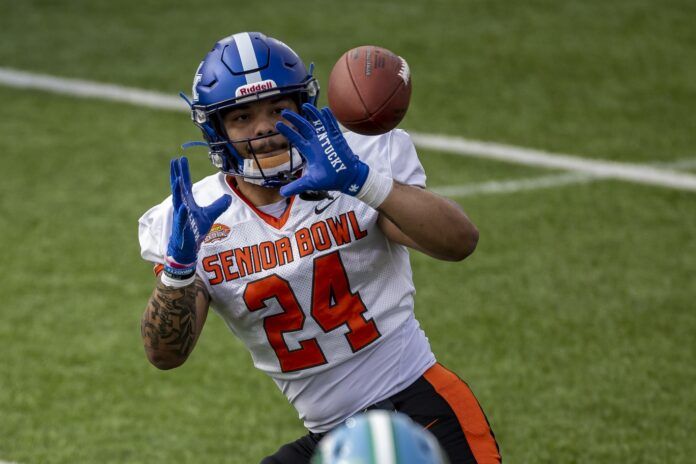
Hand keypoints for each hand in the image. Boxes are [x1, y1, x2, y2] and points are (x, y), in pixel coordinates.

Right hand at [165, 157, 230, 272]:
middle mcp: (182, 206)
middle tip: (175, 160)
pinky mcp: (182, 227)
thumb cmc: (195, 230)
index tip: (180, 158)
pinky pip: (181, 219)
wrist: (187, 247)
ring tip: (177, 177)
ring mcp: (180, 216)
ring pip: (178, 200)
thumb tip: (228, 197)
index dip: (183, 171)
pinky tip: (181, 206)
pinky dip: (181, 213)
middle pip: (178, 187)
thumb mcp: (210, 215)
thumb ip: (218, 205)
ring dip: (177, 189)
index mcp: (187, 201)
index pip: (185, 184)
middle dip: (177, 174)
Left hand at [275, 104, 368, 197]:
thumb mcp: (311, 182)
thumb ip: (296, 186)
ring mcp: (327, 139)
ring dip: (312, 114)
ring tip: (305, 105)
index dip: (287, 131)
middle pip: (304, 127)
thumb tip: (282, 193)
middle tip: (284, 112)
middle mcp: (317, 143)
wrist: (347, 179)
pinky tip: (324, 110)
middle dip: (295, 119)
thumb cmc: (330, 179)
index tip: (278, 124)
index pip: (296, 138)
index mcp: (310, 151)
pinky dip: (329, 118)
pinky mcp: (338, 139)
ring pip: (318, 123)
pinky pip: (333, 126)